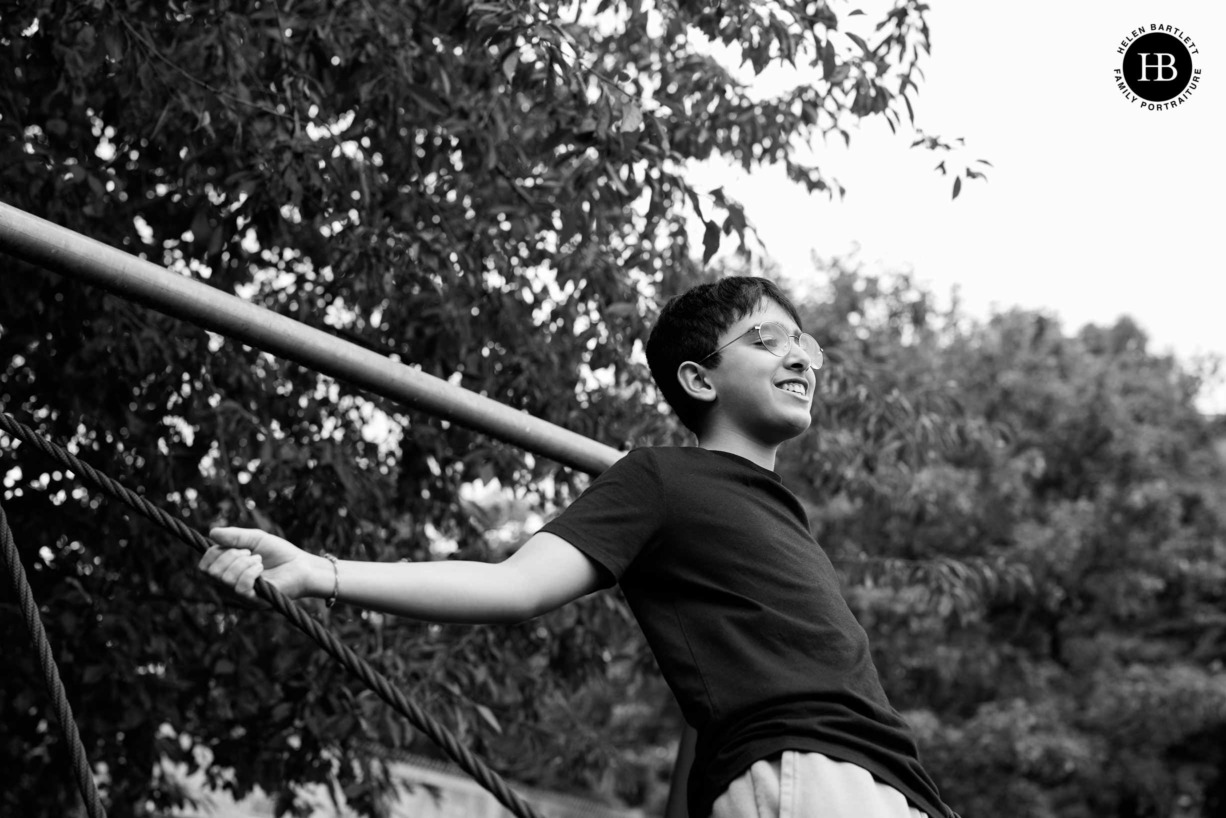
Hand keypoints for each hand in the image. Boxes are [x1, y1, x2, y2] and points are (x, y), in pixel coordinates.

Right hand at [198, 527, 322, 603]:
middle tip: (249, 553)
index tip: (236, 547)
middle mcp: (229, 587)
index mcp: (226, 572)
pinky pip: (240, 588)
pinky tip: (261, 569)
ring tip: (259, 561)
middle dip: (230, 556)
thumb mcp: (255, 539)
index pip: (203, 566)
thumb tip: (212, 532)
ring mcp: (240, 597)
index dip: (214, 553)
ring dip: (244, 563)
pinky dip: (250, 572)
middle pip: (210, 573)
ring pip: (225, 579)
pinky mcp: (254, 601)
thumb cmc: (279, 553)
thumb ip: (234, 536)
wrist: (303, 565)